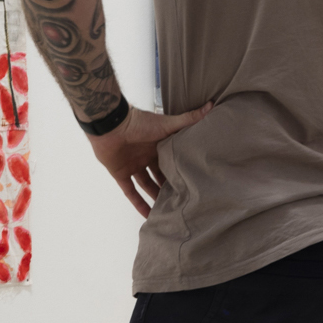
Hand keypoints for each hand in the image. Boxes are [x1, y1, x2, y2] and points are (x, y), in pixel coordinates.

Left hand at [88, 102, 212, 217]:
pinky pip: (130, 192)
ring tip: (170, 213)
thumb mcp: (168, 123)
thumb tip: (211, 106)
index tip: (195, 185)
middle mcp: (146, 156)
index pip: (172, 162)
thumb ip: (188, 119)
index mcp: (158, 145)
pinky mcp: (120, 173)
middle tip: (185, 202)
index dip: (181, 172)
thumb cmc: (139, 122)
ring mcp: (133, 165)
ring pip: (146, 185)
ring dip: (156, 198)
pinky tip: (148, 216)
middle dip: (170, 187)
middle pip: (160, 175)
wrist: (111, 124)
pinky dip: (138, 204)